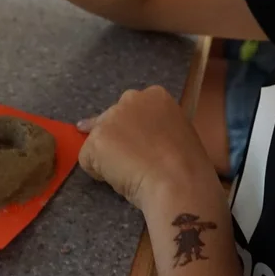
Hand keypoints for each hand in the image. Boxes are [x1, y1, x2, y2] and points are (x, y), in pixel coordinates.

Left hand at [77, 86, 218, 211]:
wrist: (177, 180)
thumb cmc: (185, 163)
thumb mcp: (176, 131)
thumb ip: (155, 127)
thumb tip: (134, 139)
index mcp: (155, 95)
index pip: (133, 108)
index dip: (135, 129)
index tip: (144, 145)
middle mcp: (130, 99)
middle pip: (112, 119)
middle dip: (118, 138)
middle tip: (136, 160)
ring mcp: (110, 118)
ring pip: (100, 140)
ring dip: (108, 156)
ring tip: (130, 173)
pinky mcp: (96, 141)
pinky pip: (88, 160)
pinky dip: (99, 173)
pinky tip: (120, 179)